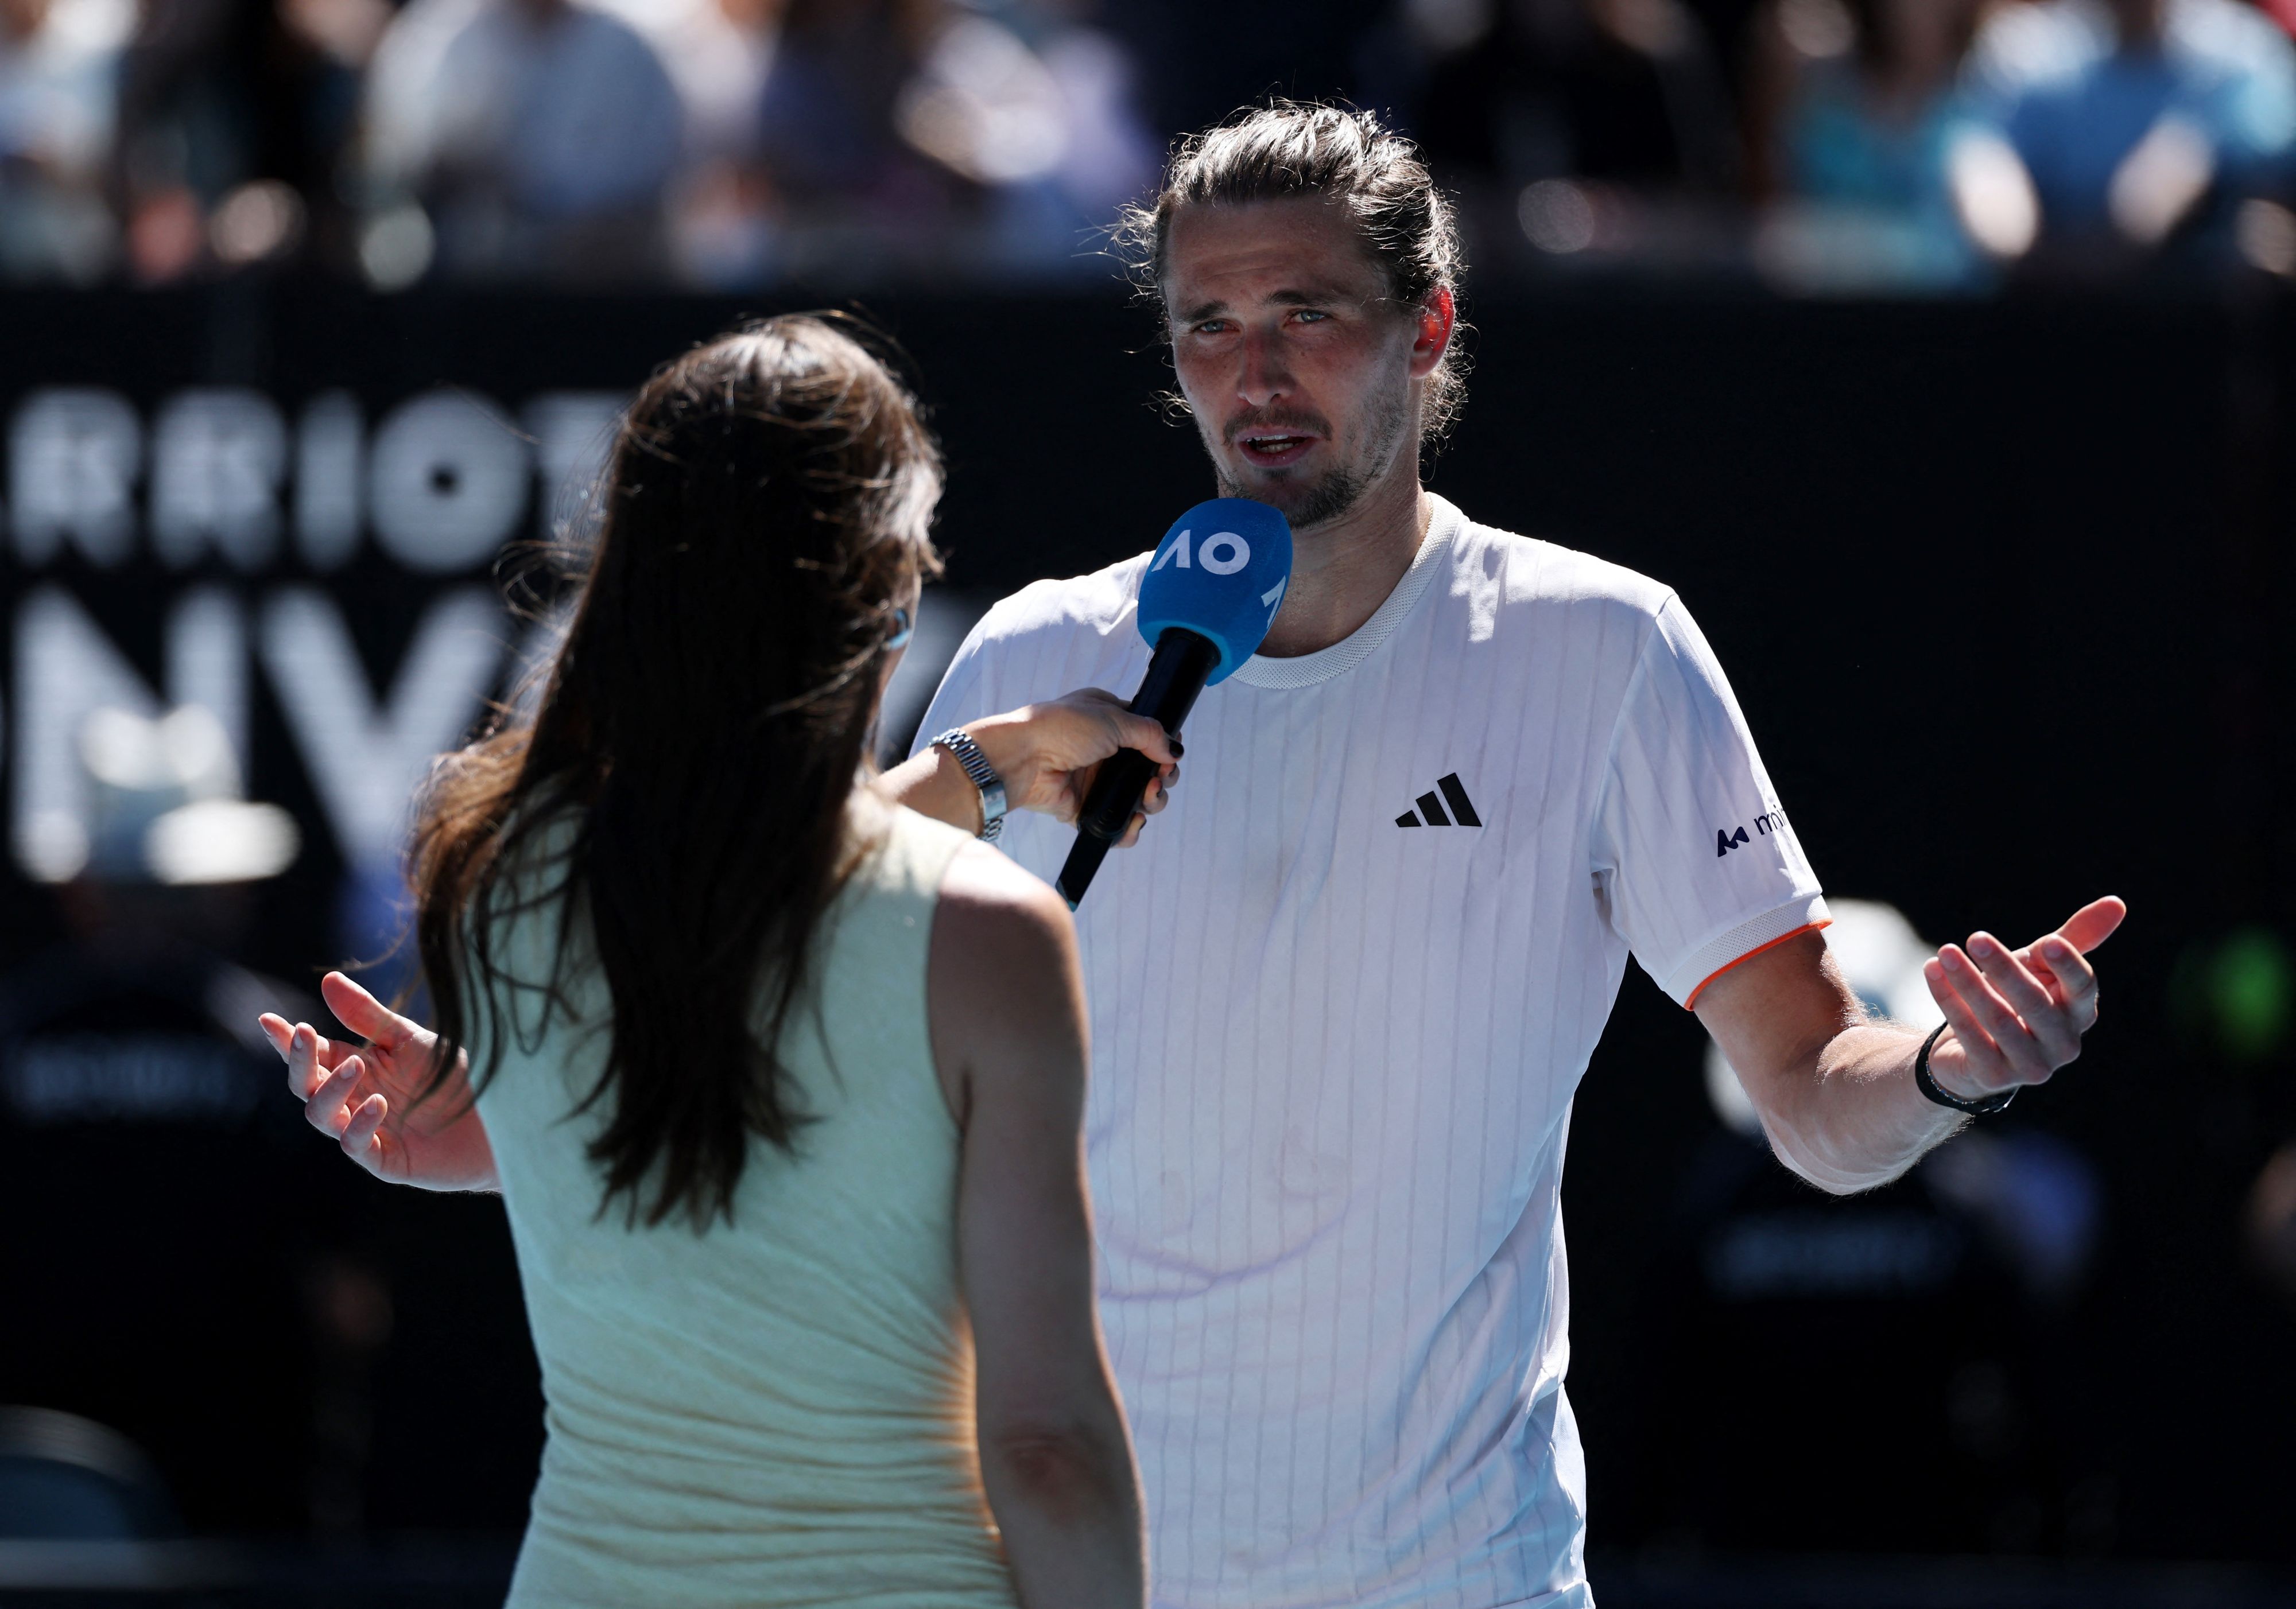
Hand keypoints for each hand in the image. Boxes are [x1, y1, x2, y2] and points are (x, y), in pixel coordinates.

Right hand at [259, 971, 499, 1191]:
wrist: (498, 1116)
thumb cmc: (452, 1076)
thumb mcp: (409, 1039)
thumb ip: (368, 1016)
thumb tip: (327, 980)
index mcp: (355, 1068)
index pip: (312, 1055)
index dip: (288, 1041)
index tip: (269, 1020)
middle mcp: (352, 1101)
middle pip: (305, 1086)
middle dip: (300, 1061)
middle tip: (305, 1034)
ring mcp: (365, 1133)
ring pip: (321, 1117)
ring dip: (330, 1090)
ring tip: (355, 1065)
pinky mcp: (384, 1160)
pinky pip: (356, 1146)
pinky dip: (360, 1124)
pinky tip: (376, 1102)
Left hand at [965, 690, 1181, 848]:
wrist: (1021, 758)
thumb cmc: (1059, 728)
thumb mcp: (1112, 718)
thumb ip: (1149, 733)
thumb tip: (1173, 750)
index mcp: (1109, 721)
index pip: (1148, 737)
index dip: (1163, 749)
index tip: (1169, 757)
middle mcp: (1105, 752)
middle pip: (1148, 771)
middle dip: (1161, 778)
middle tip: (1157, 779)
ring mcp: (1096, 781)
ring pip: (1136, 799)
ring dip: (1150, 802)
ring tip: (1145, 797)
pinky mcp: (1086, 808)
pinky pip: (1115, 823)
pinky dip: (1128, 828)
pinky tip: (1133, 823)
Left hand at [1920, 896, 2125, 1102]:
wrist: (1973, 1048)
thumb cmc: (2015, 997)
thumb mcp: (2041, 967)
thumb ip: (2074, 939)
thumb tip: (2117, 902)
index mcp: (2080, 1012)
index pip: (2083, 987)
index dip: (2067, 965)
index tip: (2045, 942)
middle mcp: (2063, 1043)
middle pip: (2035, 1002)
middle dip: (2004, 967)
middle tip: (1975, 937)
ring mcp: (2032, 1065)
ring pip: (1998, 1019)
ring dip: (1968, 982)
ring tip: (1945, 951)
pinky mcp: (1995, 1076)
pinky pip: (1969, 1035)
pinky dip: (1948, 1000)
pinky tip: (1931, 970)